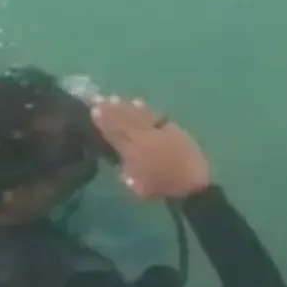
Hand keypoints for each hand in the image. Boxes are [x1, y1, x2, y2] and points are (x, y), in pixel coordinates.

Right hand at [91, 97, 211, 199]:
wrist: (192, 185)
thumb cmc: (162, 188)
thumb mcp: (138, 186)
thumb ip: (126, 169)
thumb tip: (119, 157)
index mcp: (134, 154)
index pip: (115, 134)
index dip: (104, 122)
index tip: (94, 111)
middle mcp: (144, 139)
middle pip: (125, 121)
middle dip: (112, 110)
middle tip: (100, 99)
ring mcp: (159, 132)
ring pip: (139, 115)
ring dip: (126, 106)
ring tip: (114, 98)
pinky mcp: (173, 128)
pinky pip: (155, 115)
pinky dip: (145, 108)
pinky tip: (138, 102)